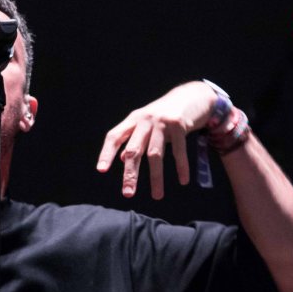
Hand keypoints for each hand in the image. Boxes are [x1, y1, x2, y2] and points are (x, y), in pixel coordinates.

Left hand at [96, 82, 214, 199]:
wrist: (191, 95)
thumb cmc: (164, 114)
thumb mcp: (146, 125)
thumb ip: (134, 140)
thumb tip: (122, 160)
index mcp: (133, 120)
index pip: (115, 136)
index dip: (106, 153)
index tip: (101, 170)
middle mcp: (145, 120)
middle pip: (134, 149)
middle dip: (130, 173)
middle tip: (128, 193)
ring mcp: (162, 122)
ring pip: (155, 154)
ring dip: (156, 177)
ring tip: (157, 196)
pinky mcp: (179, 124)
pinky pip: (179, 151)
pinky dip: (181, 167)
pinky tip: (183, 181)